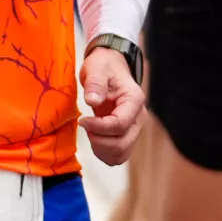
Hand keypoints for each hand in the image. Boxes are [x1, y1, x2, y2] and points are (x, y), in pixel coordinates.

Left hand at [79, 45, 144, 165]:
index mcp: (134, 100)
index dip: (98, 127)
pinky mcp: (127, 134)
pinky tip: (94, 140)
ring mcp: (134, 128)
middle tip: (84, 125)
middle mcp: (139, 117)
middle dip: (98, 140)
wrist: (110, 66)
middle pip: (122, 143)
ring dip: (101, 149)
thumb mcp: (96, 68)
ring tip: (89, 132)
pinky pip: (119, 154)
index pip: (120, 124)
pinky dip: (105, 154)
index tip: (82, 121)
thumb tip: (92, 101)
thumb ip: (95, 84)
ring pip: (122, 153)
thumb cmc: (103, 66)